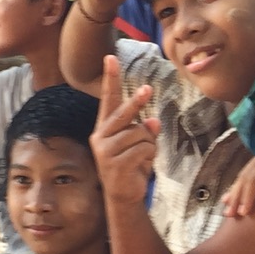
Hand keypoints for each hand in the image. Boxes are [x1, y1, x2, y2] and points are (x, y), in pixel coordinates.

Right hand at [89, 54, 160, 207]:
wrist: (124, 196)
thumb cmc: (132, 165)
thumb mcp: (140, 144)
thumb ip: (145, 130)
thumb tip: (153, 120)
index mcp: (105, 127)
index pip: (109, 99)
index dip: (111, 79)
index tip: (110, 57)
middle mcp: (101, 136)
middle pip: (123, 112)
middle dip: (136, 101)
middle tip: (148, 89)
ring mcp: (105, 150)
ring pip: (141, 134)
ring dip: (149, 145)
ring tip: (142, 158)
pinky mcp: (114, 163)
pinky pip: (144, 149)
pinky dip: (149, 156)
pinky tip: (141, 166)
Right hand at [222, 157, 254, 218]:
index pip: (254, 179)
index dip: (248, 197)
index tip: (244, 213)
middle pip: (246, 175)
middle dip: (237, 196)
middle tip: (228, 214)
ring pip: (246, 170)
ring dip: (237, 188)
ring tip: (226, 203)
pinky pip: (251, 166)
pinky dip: (243, 179)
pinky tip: (238, 187)